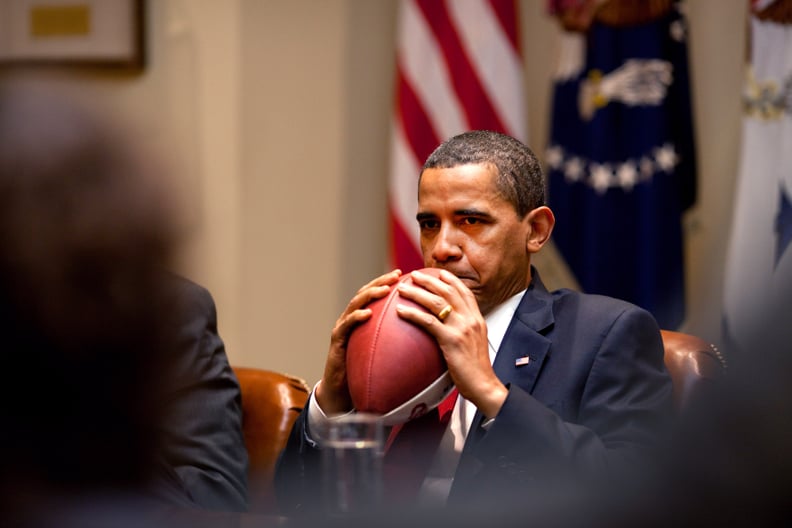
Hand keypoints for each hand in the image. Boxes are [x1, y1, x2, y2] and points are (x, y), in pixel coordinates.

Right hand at [315, 269, 401, 414]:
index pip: (376, 295)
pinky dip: (356, 318)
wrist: (343, 392)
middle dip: (380, 282)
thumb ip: (396, 340)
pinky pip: (346, 326)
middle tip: (396, 276)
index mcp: (363, 319)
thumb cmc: (366, 372)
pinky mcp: (336, 341)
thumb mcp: (384, 352)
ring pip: (354, 305)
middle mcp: (351, 319)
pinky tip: (367, 314)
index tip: (406, 275)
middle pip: (365, 293)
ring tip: (383, 290)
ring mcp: (342, 328)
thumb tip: (425, 336)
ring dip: (369, 295)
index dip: (389, 283)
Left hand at [395, 269, 507, 418]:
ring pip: (437, 302)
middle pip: (448, 292)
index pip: (465, 292)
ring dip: (417, 293)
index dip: (451, 280)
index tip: (438, 273)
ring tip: (403, 288)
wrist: (484, 385)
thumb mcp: (476, 343)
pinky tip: (400, 310)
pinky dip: (412, 313)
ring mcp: (462, 328)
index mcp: (478, 319)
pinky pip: (428, 322)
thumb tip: (452, 327)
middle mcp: (471, 319)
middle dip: (429, 281)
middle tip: (414, 275)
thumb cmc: (477, 369)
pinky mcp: (451, 340)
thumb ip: (466, 331)